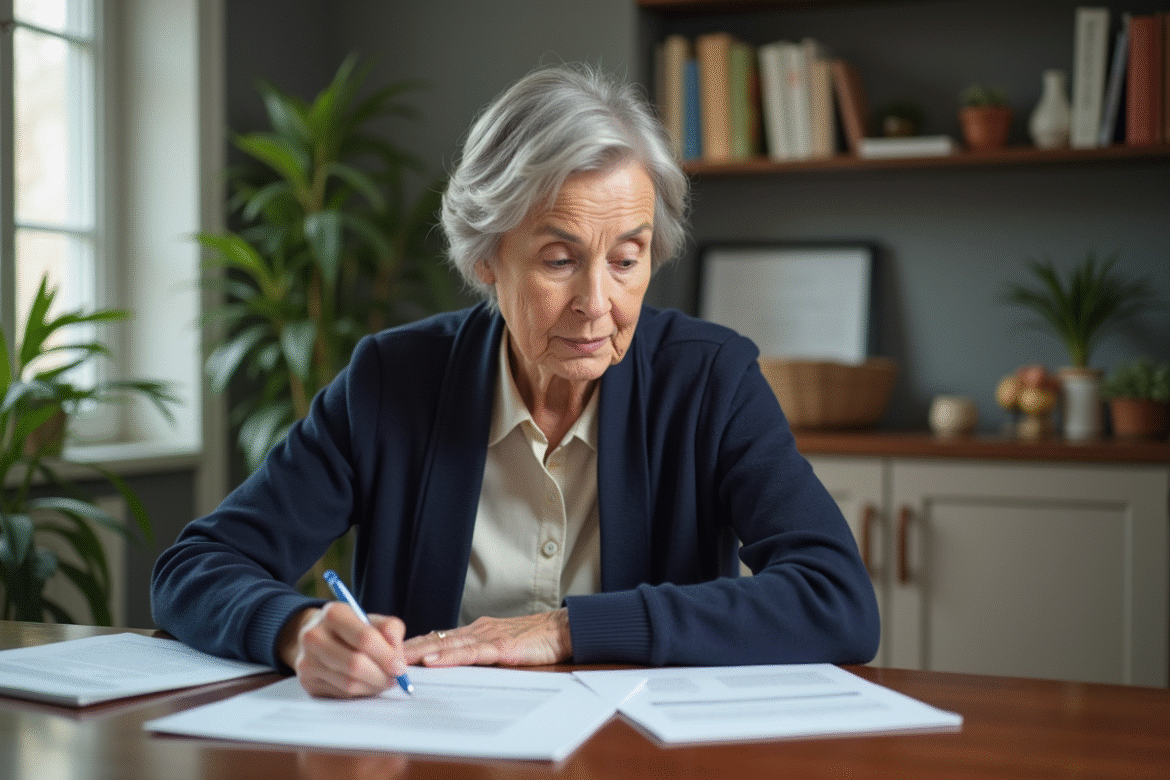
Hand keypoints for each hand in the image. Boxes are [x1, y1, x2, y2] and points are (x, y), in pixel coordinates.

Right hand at [278, 603, 408, 697]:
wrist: (318, 636)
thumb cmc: (352, 628)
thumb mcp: (373, 620)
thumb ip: (391, 630)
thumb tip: (398, 655)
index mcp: (333, 613)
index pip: (364, 638)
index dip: (386, 656)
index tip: (400, 666)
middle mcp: (314, 636)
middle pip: (355, 664)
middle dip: (381, 675)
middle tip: (396, 678)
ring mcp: (307, 661)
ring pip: (349, 683)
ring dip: (373, 686)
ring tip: (384, 681)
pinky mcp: (307, 681)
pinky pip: (341, 694)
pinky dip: (360, 692)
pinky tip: (366, 684)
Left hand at [403, 608, 571, 667]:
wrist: (563, 629)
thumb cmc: (535, 639)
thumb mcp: (501, 645)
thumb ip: (480, 651)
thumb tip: (455, 662)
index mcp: (476, 631)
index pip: (437, 637)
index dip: (412, 643)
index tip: (387, 649)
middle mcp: (477, 630)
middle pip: (435, 639)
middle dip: (406, 647)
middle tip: (378, 653)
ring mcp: (488, 637)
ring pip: (446, 645)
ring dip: (419, 652)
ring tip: (396, 659)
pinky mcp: (501, 647)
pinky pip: (470, 653)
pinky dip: (449, 657)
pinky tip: (433, 662)